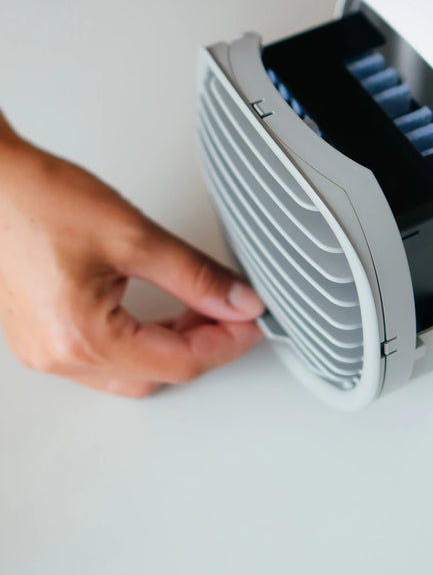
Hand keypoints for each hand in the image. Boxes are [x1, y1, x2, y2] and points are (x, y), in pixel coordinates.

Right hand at [0, 116, 264, 397]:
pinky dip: (145, 340)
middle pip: (159, 374)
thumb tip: (239, 301)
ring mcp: (46, 350)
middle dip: (204, 345)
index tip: (253, 320)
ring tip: (205, 308)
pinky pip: (107, 357)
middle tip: (234, 311)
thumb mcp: (135, 236)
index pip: (180, 362)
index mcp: (82, 338)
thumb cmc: (38, 200)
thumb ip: (196, 275)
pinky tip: (164, 312)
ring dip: (175, 345)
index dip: (227, 342)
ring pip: (134, 371)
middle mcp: (59, 356)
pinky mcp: (43, 335)